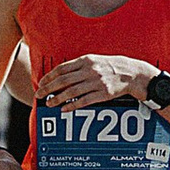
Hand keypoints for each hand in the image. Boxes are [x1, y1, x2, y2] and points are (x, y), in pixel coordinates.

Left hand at [35, 48, 149, 108]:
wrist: (131, 73)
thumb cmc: (109, 66)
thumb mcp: (94, 60)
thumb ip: (77, 66)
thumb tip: (59, 75)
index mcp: (85, 60)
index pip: (62, 69)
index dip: (49, 77)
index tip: (41, 83)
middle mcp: (90, 71)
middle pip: (63, 81)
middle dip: (48, 88)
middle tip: (39, 95)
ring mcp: (97, 83)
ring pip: (72, 92)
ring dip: (57, 98)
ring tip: (49, 104)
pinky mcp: (103, 94)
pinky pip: (84, 101)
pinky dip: (73, 105)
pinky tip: (64, 109)